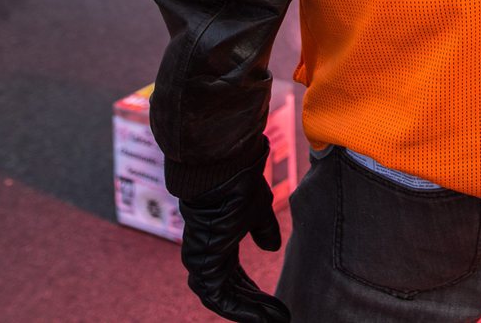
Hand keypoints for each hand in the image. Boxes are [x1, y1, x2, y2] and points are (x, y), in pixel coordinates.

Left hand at [179, 139, 287, 320]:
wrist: (223, 172)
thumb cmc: (238, 185)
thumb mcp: (258, 211)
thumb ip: (263, 231)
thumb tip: (272, 246)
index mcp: (218, 243)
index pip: (233, 278)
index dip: (252, 293)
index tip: (274, 306)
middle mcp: (206, 255)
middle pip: (230, 291)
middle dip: (254, 306)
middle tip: (278, 318)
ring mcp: (202, 261)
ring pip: (223, 299)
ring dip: (250, 311)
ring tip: (275, 320)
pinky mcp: (203, 264)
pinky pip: (219, 298)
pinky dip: (240, 309)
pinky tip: (262, 316)